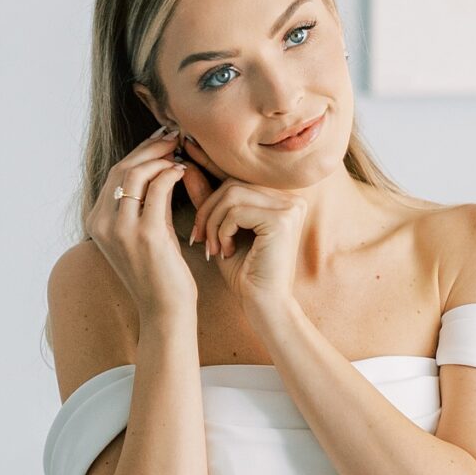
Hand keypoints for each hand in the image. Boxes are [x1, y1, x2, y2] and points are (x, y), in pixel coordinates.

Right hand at [89, 124, 214, 324]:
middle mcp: (102, 224)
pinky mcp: (145, 233)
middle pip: (122, 169)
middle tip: (172, 136)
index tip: (159, 139)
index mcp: (96, 222)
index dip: (138, 153)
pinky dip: (170, 173)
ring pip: (136, 174)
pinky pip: (157, 188)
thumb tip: (156, 167)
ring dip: (160, 156)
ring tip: (179, 150)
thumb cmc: (159, 272)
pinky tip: (183, 170)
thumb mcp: (141, 232)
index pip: (115, 175)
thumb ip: (142, 203)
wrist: (165, 309)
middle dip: (149, 148)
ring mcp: (120, 229)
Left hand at [188, 175, 307, 322]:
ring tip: (213, 247)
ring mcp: (290, 206)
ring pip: (231, 194)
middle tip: (200, 238)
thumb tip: (187, 169)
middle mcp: (290, 198)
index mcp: (279, 199)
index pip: (237, 180)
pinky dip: (223, 231)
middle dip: (208, 210)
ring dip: (213, 222)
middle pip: (232, 184)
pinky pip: (237, 211)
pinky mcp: (283, 219)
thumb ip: (208, 200)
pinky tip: (226, 251)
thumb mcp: (221, 231)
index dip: (209, 181)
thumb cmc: (244, 272)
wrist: (263, 305)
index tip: (185, 179)